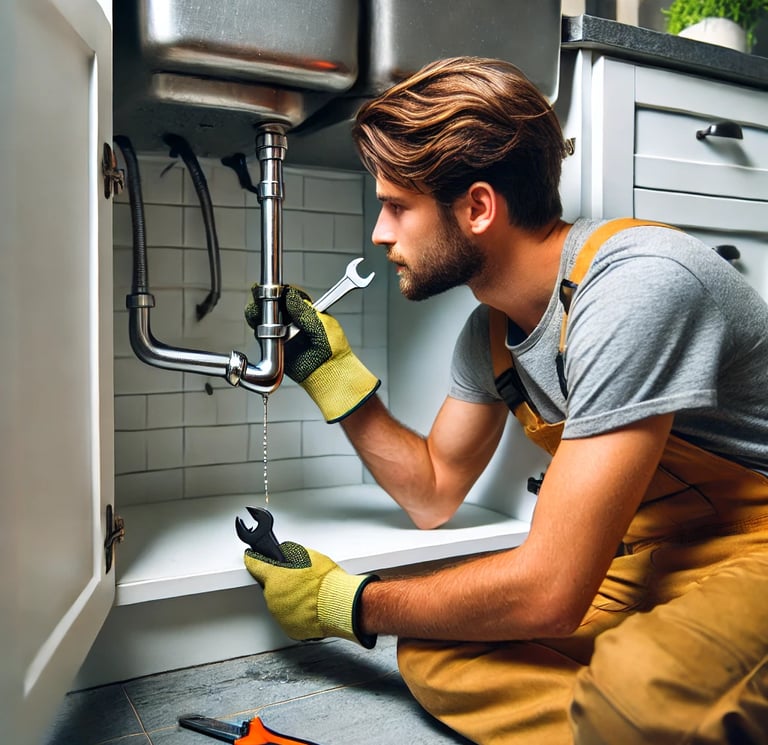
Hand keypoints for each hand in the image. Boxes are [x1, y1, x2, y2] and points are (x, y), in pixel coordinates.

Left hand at [244, 541, 377, 647]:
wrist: (339, 604)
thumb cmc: (327, 581)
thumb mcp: (308, 555)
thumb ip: (290, 554)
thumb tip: (283, 552)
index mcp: (274, 577)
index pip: (254, 564)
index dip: (254, 559)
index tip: (252, 557)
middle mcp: (272, 597)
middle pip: (269, 586)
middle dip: (280, 582)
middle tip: (297, 580)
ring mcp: (279, 615)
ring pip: (279, 603)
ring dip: (288, 599)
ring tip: (307, 594)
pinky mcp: (289, 628)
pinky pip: (288, 618)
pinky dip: (296, 613)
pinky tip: (309, 607)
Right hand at [245, 285, 379, 421]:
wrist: (329, 373)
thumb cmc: (334, 349)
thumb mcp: (323, 325)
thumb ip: (305, 312)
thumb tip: (290, 296)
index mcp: (306, 310)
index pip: (288, 295)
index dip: (279, 291)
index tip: (273, 289)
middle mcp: (292, 320)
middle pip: (272, 304)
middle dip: (264, 299)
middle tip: (261, 298)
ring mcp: (282, 333)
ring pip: (264, 318)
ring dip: (259, 313)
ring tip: (260, 311)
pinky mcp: (274, 346)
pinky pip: (263, 336)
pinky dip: (260, 330)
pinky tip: (263, 327)